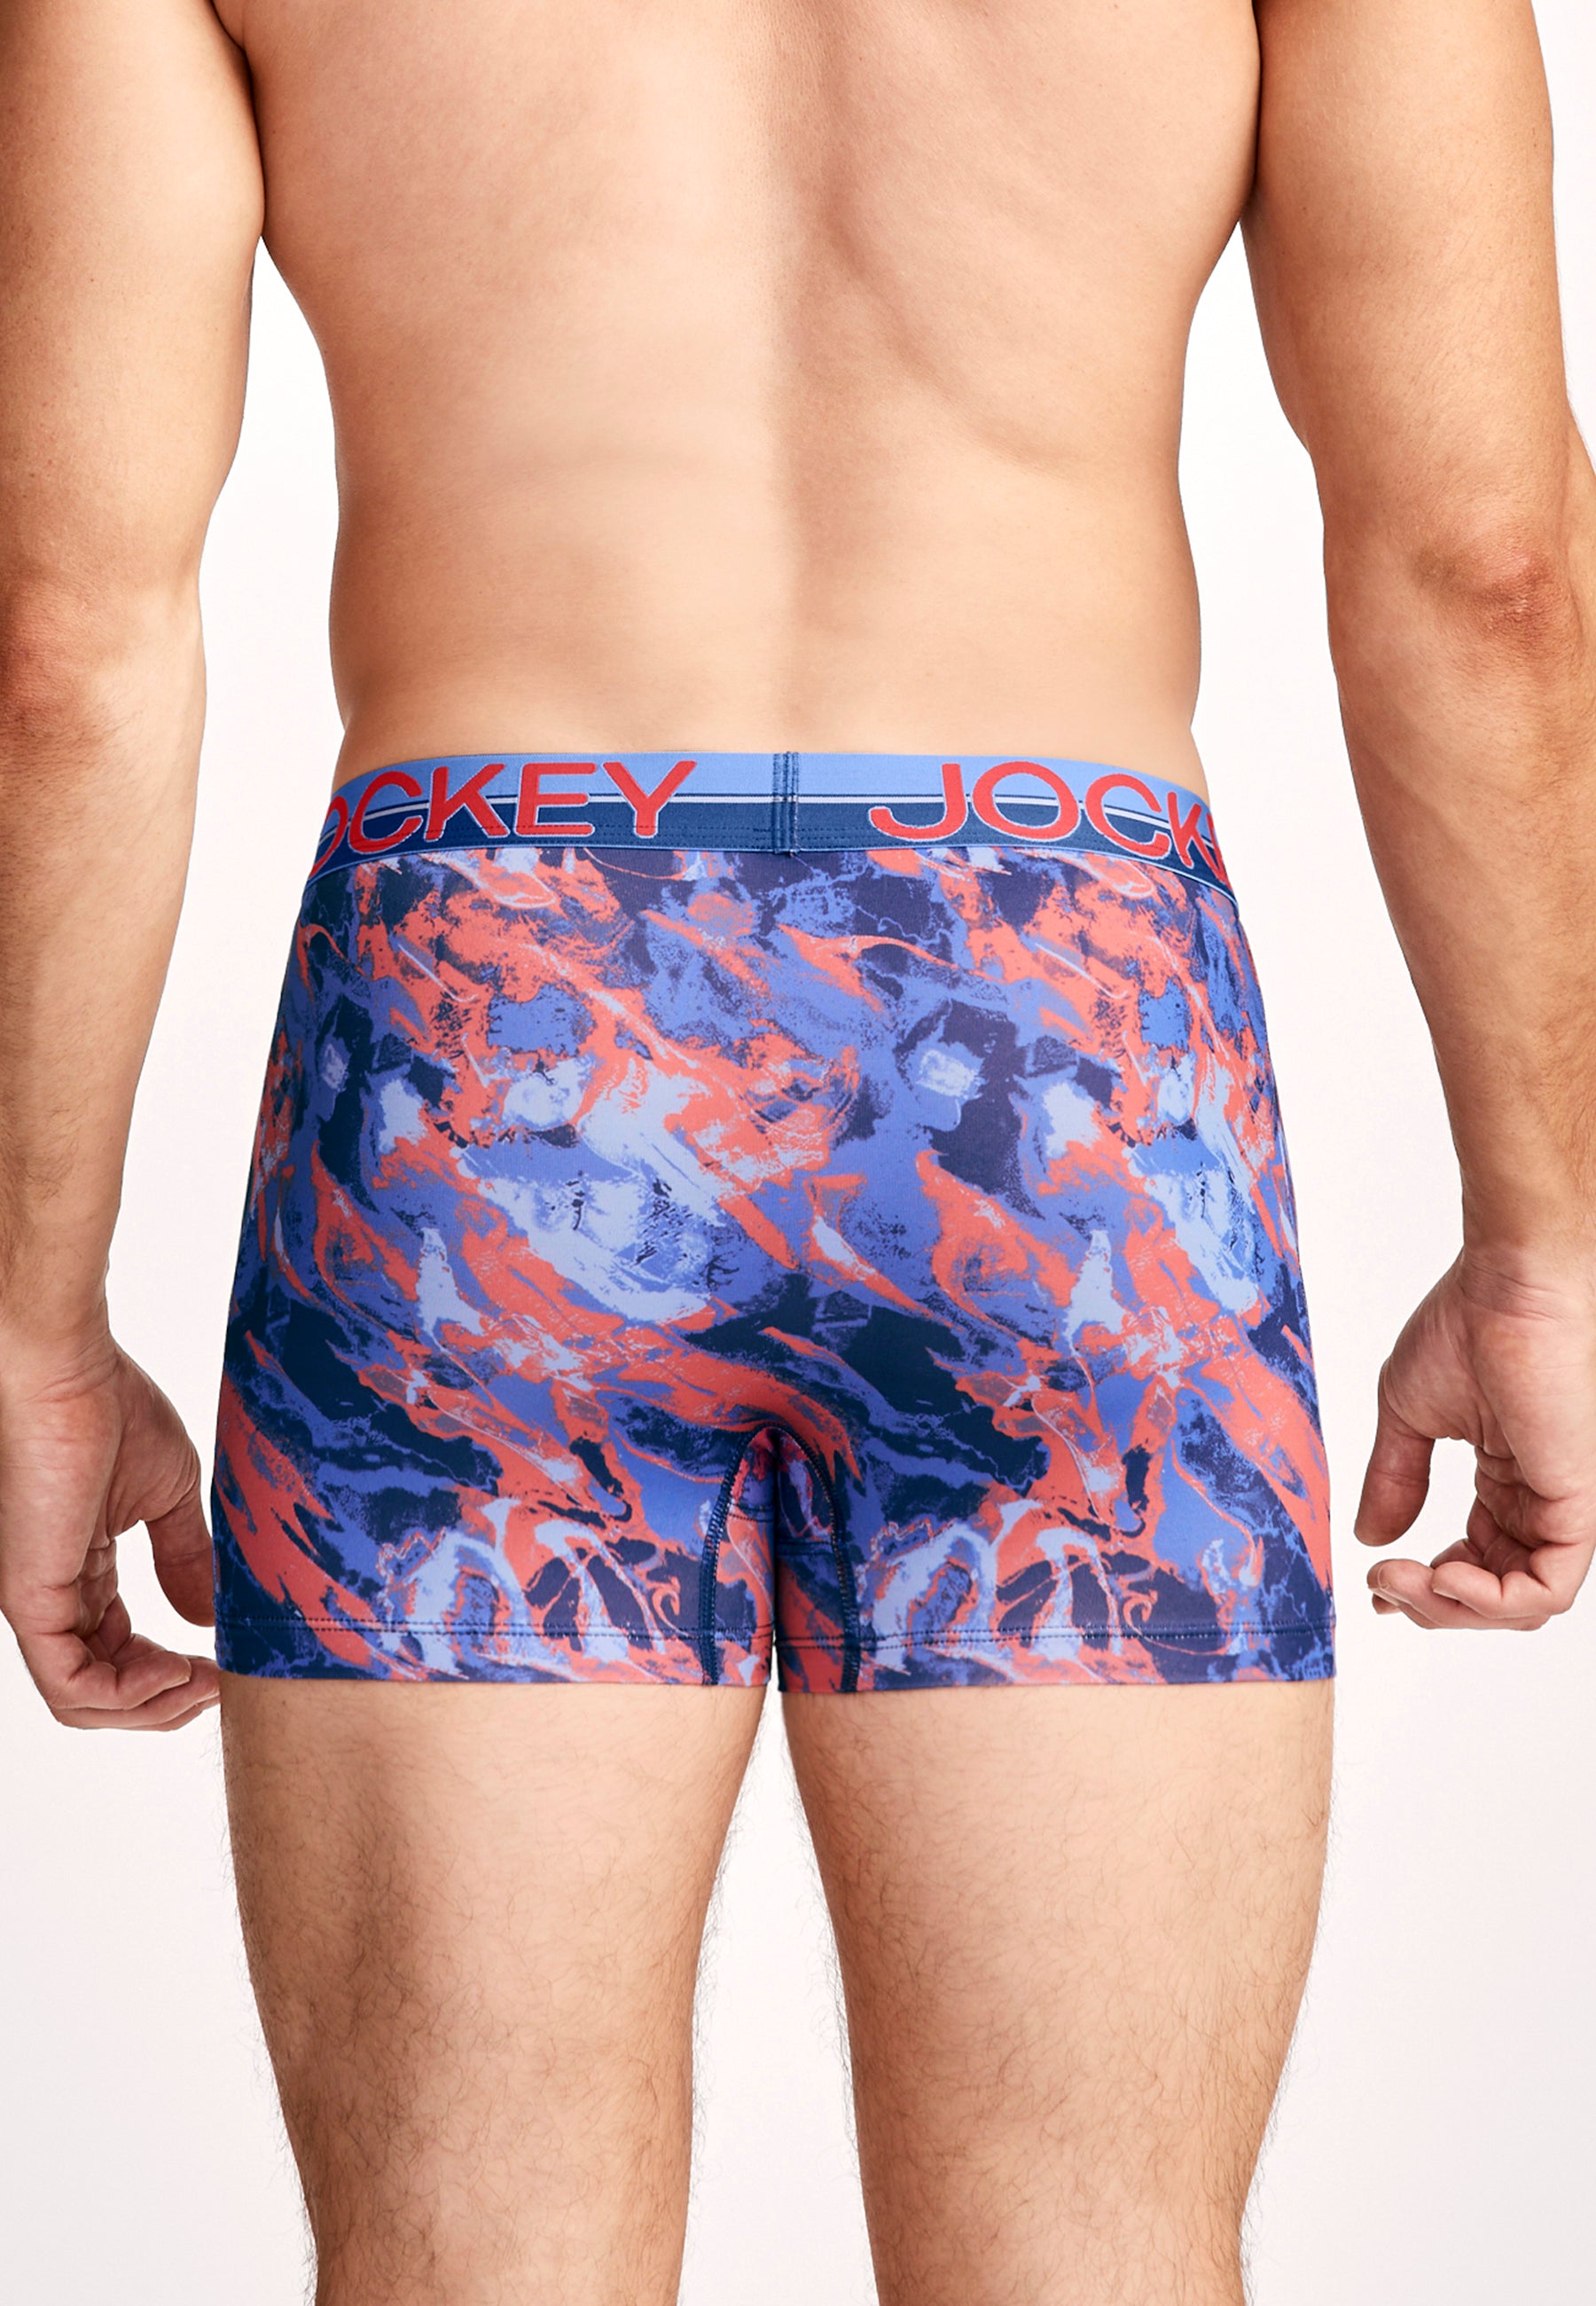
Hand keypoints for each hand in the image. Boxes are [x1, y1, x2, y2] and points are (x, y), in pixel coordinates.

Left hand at [0, 1331, 218, 1725]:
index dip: (170, 1675)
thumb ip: (185, 1557)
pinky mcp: (28, 1599)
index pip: (116, 1654)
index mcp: (81, 1570)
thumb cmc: (107, 1406)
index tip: (222, 1665)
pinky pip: (69, 1685)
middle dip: (165, 1703)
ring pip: (82, 1700)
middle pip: (101, 1690)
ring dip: (150, 1709)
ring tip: (201, 1683)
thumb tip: (207, 1618)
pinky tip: (173, 1673)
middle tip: (218, 1685)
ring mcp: (37, 1601)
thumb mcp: (169, 1495)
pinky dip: (125, 1698)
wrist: (66, 1369)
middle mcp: (53, 1595)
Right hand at [1357, 1253, 1595, 1629]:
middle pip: (1494, 1594)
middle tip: (1384, 1586)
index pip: (1475, 1563)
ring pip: (1521, 1604)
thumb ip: (1393, 1480)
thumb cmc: (1466, 1324)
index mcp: (1505, 1477)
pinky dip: (1492, 1601)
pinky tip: (1444, 1576)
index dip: (1426, 1589)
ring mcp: (1560, 1505)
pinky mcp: (1576, 1505)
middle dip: (1432, 1606)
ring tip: (1406, 1580)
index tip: (1377, 1585)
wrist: (1508, 1284)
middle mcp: (1537, 1498)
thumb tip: (1371, 1538)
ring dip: (1454, 1608)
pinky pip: (1547, 1589)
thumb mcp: (1409, 1416)